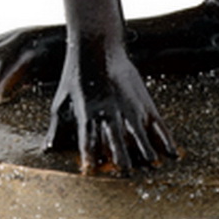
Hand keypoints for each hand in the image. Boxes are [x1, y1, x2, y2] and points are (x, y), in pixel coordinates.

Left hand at [46, 44, 177, 174]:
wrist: (97, 44)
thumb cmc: (77, 75)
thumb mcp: (62, 100)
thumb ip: (57, 126)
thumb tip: (48, 149)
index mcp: (88, 112)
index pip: (88, 136)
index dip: (89, 153)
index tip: (90, 170)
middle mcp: (110, 109)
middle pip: (116, 136)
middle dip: (121, 156)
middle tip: (126, 173)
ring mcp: (129, 104)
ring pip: (139, 129)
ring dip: (145, 149)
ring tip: (151, 166)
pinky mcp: (144, 100)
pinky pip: (157, 123)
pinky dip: (165, 138)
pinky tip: (171, 153)